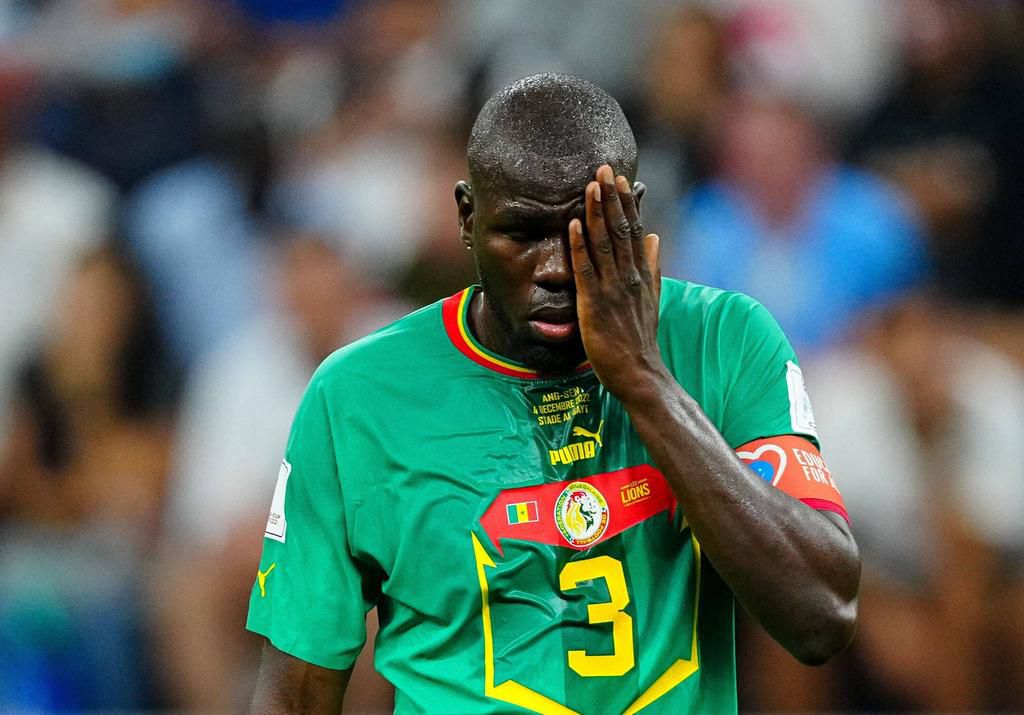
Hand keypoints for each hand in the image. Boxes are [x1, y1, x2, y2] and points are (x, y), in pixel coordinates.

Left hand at [569, 164, 662, 397]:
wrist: (641, 374)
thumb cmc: (640, 340)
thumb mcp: (652, 299)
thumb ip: (653, 267)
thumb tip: (655, 237)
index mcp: (641, 274)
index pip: (634, 230)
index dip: (626, 203)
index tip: (618, 178)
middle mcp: (629, 277)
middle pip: (621, 230)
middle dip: (611, 198)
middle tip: (602, 168)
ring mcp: (613, 290)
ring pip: (605, 243)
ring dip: (596, 213)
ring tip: (590, 186)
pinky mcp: (595, 304)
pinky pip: (586, 270)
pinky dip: (579, 246)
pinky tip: (573, 225)